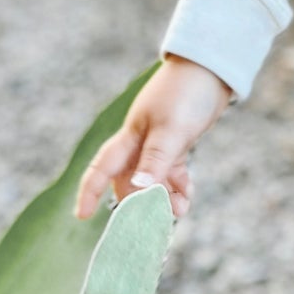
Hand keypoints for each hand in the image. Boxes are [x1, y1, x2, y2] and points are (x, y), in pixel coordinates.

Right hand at [74, 54, 233, 221]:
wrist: (212, 69)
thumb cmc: (186, 94)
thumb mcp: (171, 130)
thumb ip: (155, 161)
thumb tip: (137, 191)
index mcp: (130, 137)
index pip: (101, 168)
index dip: (89, 191)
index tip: (81, 215)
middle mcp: (140, 143)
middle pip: (129, 183)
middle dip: (139, 205)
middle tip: (154, 224)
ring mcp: (159, 144)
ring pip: (153, 182)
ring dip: (164, 199)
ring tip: (180, 210)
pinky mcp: (177, 144)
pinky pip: (172, 174)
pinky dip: (178, 188)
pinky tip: (187, 196)